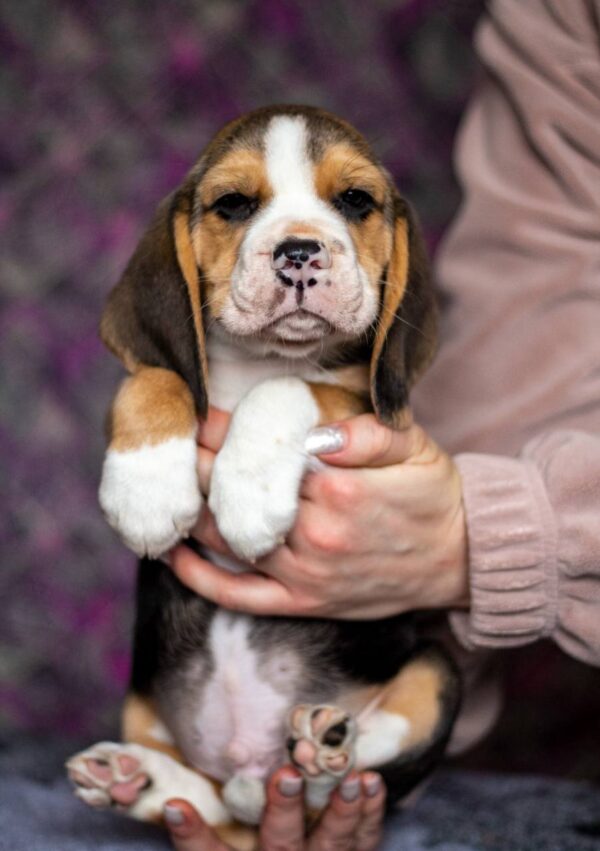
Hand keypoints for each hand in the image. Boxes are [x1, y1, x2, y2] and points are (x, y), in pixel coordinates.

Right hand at [164, 768, 385, 850]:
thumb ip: (204, 840)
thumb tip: (173, 805)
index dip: (196, 836)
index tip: (176, 806)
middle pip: (282, 844)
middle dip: (285, 810)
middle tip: (286, 774)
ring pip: (334, 844)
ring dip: (343, 810)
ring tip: (351, 778)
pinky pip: (364, 840)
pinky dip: (371, 812)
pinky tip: (372, 783)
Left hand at [170, 408, 468, 618]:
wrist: (461, 558)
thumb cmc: (434, 495)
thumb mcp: (414, 445)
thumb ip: (366, 432)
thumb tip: (315, 430)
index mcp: (338, 490)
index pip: (262, 455)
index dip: (222, 432)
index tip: (195, 414)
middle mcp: (315, 536)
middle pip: (236, 495)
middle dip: (198, 465)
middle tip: (167, 444)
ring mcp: (306, 575)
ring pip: (228, 540)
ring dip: (190, 512)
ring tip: (162, 488)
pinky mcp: (305, 603)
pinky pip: (241, 596)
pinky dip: (201, 578)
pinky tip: (175, 555)